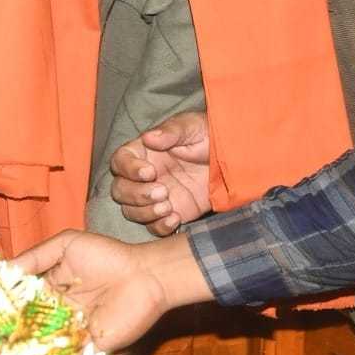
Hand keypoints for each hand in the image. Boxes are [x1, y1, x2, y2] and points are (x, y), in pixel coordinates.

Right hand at [14, 229, 208, 350]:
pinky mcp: (88, 347)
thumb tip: (3, 269)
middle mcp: (58, 312)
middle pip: (28, 323)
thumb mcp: (66, 245)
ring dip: (25, 347)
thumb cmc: (107, 257)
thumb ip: (35, 257)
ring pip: (43, 341)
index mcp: (51, 288)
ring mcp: (72, 331)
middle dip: (9, 330)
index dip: (4, 303)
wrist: (145, 277)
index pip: (21, 298)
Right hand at [109, 110, 211, 234]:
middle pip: (120, 190)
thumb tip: (148, 137)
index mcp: (142, 153)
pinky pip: (153, 227)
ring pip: (131, 211)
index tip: (149, 172)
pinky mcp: (169, 213)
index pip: (120, 162)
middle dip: (136, 195)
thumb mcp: (191, 127)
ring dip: (145, 212)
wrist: (234, 158)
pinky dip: (160, 226)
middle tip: (162, 191)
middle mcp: (142, 177)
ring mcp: (154, 197)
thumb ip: (171, 131)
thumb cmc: (207, 135)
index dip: (129, 169)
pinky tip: (176, 217)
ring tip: (168, 206)